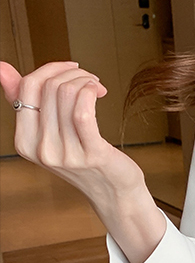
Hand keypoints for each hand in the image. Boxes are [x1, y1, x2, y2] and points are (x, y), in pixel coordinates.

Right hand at [0, 60, 145, 208]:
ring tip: (96, 86)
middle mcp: (42, 150)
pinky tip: (98, 91)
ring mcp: (66, 154)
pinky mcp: (91, 154)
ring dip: (85, 81)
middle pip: (48, 88)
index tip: (70, 69)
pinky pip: (82, 111)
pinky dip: (90, 92)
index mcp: (25, 143)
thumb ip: (26, 104)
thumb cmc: (86, 161)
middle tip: (90, 79)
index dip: (49, 70)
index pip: (26, 89)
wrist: (115, 194)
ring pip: (66, 94)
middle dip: (71, 74)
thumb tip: (1, 67)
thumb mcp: (51, 134)